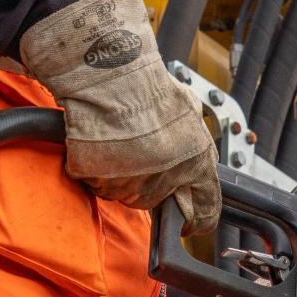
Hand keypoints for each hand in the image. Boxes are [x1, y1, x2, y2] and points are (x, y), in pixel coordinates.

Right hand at [20, 0, 220, 231]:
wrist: (109, 73)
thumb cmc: (146, 85)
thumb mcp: (188, 109)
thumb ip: (196, 141)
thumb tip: (199, 160)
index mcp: (195, 161)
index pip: (206, 208)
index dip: (199, 218)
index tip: (191, 223)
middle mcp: (166, 175)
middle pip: (154, 200)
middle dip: (146, 183)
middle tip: (134, 154)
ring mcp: (129, 179)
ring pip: (122, 193)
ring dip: (116, 175)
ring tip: (114, 141)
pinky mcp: (97, 176)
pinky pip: (93, 180)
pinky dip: (91, 166)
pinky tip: (95, 140)